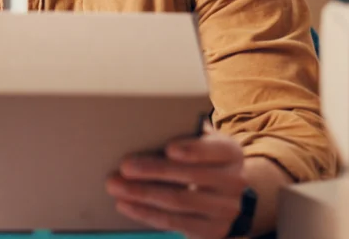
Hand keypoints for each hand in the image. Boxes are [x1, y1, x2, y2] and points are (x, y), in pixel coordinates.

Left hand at [107, 128, 247, 238]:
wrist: (227, 195)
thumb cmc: (202, 158)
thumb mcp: (204, 142)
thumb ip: (186, 131)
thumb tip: (150, 120)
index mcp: (231, 152)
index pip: (214, 150)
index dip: (193, 150)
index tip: (169, 148)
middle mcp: (234, 181)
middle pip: (190, 177)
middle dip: (153, 171)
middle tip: (124, 166)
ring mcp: (225, 210)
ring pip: (178, 201)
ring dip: (142, 194)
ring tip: (115, 185)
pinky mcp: (211, 231)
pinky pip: (174, 223)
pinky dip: (145, 213)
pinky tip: (125, 204)